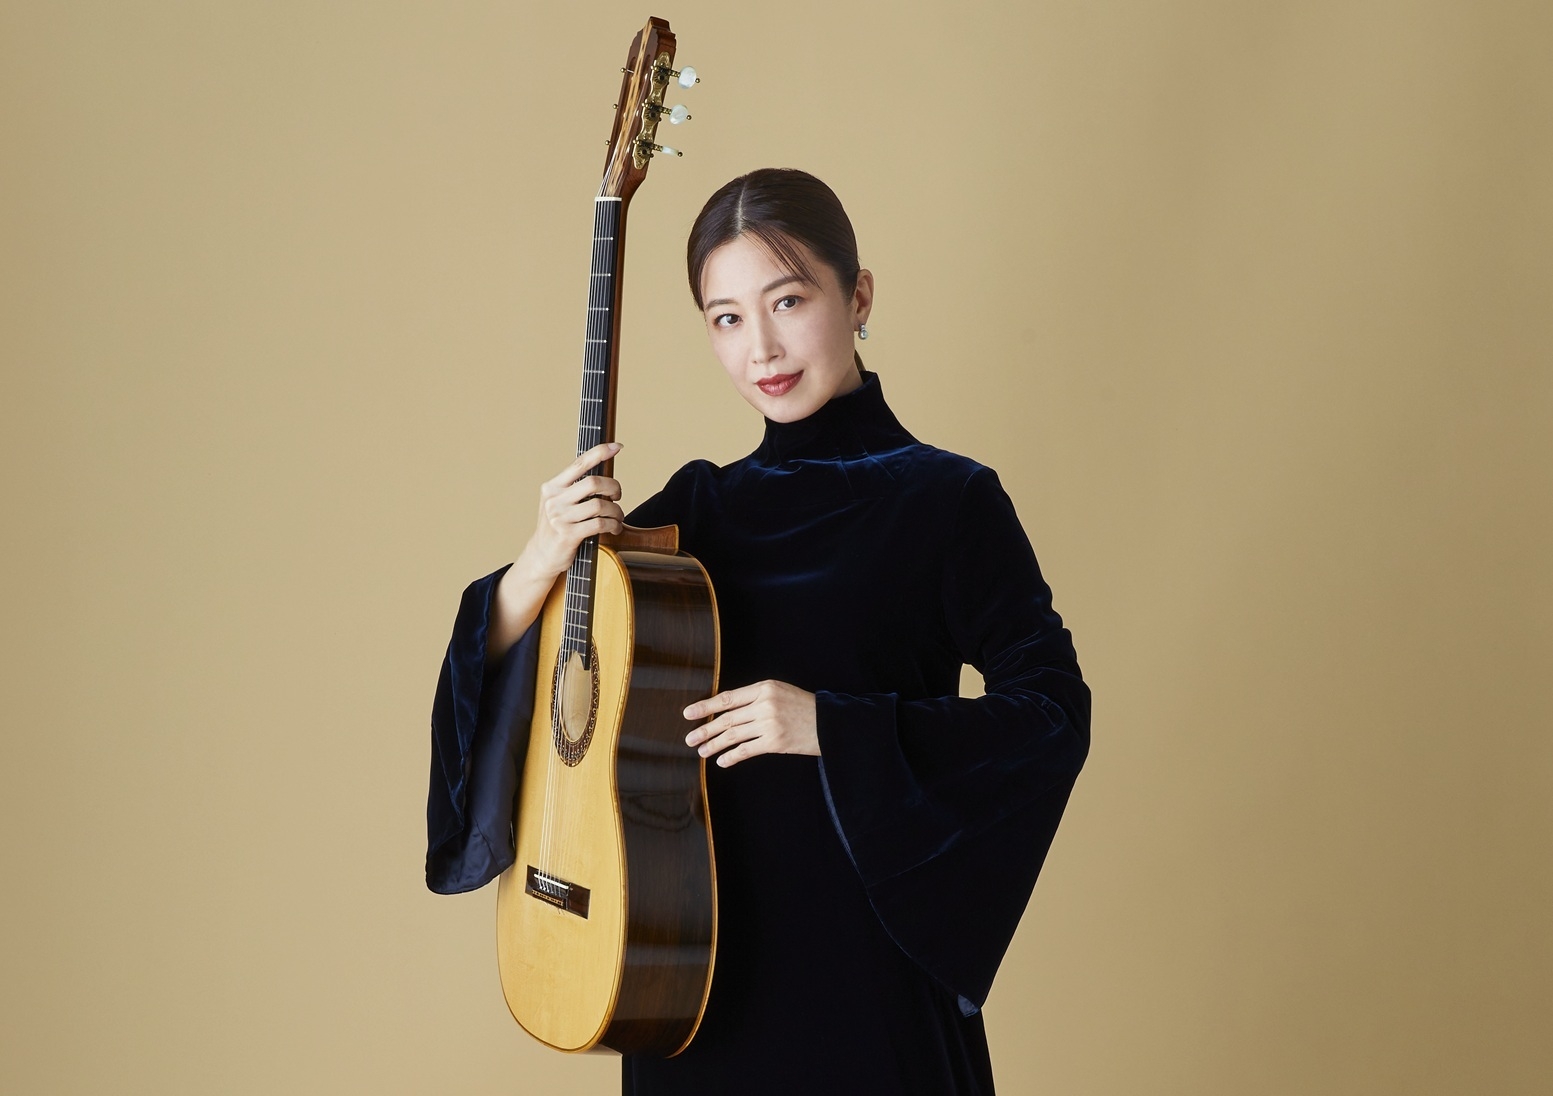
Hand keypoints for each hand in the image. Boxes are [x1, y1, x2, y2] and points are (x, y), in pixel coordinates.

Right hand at [519, 441, 625, 580]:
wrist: (542, 556)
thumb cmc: (558, 526)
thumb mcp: (560, 502)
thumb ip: (576, 488)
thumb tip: (605, 475)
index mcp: (552, 487)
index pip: (579, 463)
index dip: (600, 452)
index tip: (618, 446)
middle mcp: (554, 499)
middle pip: (594, 482)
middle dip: (614, 487)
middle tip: (618, 496)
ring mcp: (560, 517)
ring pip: (600, 504)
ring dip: (616, 511)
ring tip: (617, 517)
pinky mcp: (568, 535)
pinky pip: (599, 524)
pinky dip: (613, 525)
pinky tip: (614, 528)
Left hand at [683, 680, 819, 767]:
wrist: (830, 723)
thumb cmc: (803, 707)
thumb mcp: (780, 692)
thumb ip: (755, 697)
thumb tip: (725, 710)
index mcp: (764, 687)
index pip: (728, 698)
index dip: (705, 706)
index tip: (688, 713)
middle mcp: (765, 704)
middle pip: (727, 718)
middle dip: (705, 729)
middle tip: (690, 739)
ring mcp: (770, 723)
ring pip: (733, 735)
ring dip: (714, 745)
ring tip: (701, 751)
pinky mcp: (775, 742)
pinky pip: (746, 750)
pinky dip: (731, 756)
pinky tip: (721, 761)